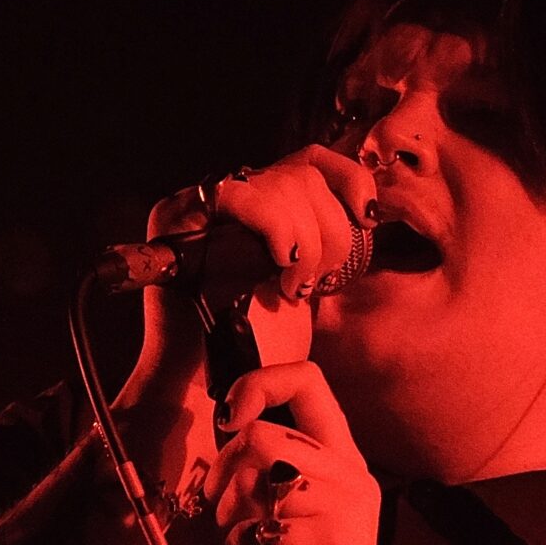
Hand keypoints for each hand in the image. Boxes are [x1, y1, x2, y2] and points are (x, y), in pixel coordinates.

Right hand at [125, 145, 377, 394]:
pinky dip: (275, 228)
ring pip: (280, 182)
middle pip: (302, 172)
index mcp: (260, 203)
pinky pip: (240, 197)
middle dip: (330, 229)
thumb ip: (321, 241)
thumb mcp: (304, 282)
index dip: (350, 179)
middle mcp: (228, 194)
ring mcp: (198, 201)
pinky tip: (279, 267)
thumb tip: (366, 211)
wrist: (204, 385)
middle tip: (316, 282)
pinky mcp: (177, 216)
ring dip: (305, 240)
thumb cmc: (257, 346)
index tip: (368, 218)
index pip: (314, 160)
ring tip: (293, 286)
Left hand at [202, 359, 382, 544]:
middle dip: (221, 475)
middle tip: (221, 518)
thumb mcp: (273, 519)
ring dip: (226, 513)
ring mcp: (348, 510)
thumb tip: (222, 429)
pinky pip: (257, 517)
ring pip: (256, 468)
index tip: (227, 417)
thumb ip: (259, 472)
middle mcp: (353, 478)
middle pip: (262, 432)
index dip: (259, 383)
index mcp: (342, 464)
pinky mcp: (331, 543)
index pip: (308, 381)